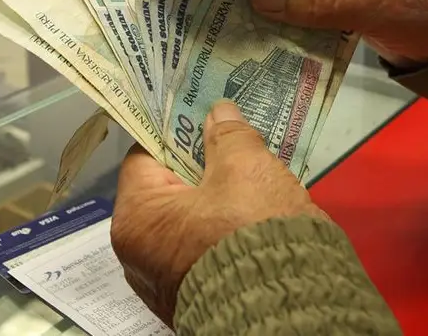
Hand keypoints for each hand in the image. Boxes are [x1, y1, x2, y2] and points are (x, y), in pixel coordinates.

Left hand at [110, 100, 324, 326]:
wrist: (290, 314)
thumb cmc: (254, 234)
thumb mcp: (246, 169)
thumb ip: (228, 136)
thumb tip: (218, 113)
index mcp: (136, 219)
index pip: (145, 157)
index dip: (176, 132)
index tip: (202, 117)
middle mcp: (139, 256)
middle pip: (168, 192)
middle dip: (202, 168)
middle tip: (233, 147)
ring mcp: (166, 282)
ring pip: (189, 223)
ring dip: (217, 202)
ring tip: (251, 180)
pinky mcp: (196, 299)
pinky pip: (205, 252)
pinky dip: (225, 233)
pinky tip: (254, 219)